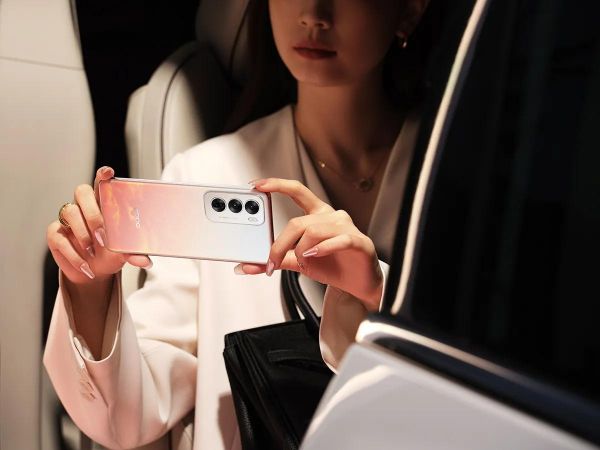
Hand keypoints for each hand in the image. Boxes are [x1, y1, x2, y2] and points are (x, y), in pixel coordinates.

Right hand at [46, 166, 151, 285]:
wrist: (95, 272)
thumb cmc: (111, 254)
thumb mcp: (124, 254)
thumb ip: (134, 254)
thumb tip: (145, 261)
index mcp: (103, 205)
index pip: (101, 183)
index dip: (103, 175)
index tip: (108, 172)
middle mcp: (84, 207)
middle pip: (82, 191)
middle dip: (92, 212)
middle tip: (102, 235)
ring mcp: (68, 219)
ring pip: (69, 211)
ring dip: (82, 232)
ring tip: (92, 250)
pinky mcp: (55, 234)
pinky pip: (59, 237)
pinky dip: (73, 254)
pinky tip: (85, 265)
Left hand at [238, 178, 382, 310]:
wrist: (357, 284)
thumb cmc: (332, 266)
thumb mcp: (299, 261)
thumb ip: (276, 259)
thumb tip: (248, 265)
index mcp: (317, 214)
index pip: (297, 191)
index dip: (277, 185)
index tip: (257, 185)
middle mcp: (331, 217)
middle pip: (298, 222)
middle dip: (281, 244)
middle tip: (272, 261)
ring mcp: (346, 227)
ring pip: (314, 231)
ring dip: (301, 251)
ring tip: (303, 262)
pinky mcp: (359, 242)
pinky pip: (339, 239)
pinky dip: (323, 248)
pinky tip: (314, 256)